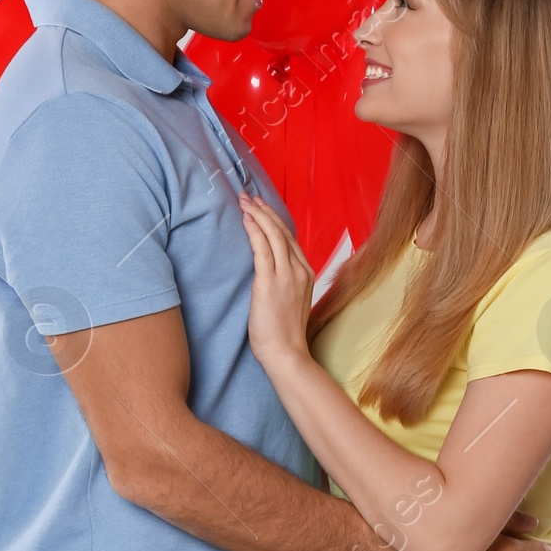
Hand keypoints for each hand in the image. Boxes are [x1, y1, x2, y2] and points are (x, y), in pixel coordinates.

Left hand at [238, 192, 314, 370]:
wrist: (286, 353)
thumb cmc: (283, 334)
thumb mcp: (289, 302)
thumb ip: (284, 283)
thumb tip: (269, 272)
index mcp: (306, 273)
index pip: (290, 239)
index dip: (274, 220)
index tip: (261, 207)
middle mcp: (300, 270)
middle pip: (283, 231)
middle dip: (265, 211)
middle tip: (249, 196)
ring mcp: (287, 275)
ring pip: (273, 235)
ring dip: (258, 214)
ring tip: (244, 201)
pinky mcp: (270, 282)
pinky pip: (262, 248)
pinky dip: (254, 230)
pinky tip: (246, 218)